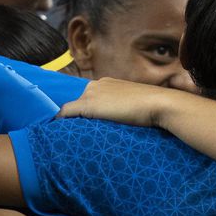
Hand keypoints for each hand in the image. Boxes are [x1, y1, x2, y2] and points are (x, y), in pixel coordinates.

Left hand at [58, 78, 173, 127]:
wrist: (158, 103)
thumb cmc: (153, 108)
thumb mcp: (136, 106)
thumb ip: (125, 109)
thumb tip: (125, 119)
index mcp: (108, 83)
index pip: (90, 95)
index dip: (85, 108)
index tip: (81, 120)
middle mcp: (98, 84)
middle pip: (77, 99)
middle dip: (74, 113)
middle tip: (69, 129)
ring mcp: (92, 93)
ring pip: (71, 106)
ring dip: (68, 118)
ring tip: (62, 132)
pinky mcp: (88, 104)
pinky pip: (66, 112)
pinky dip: (60, 119)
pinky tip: (56, 129)